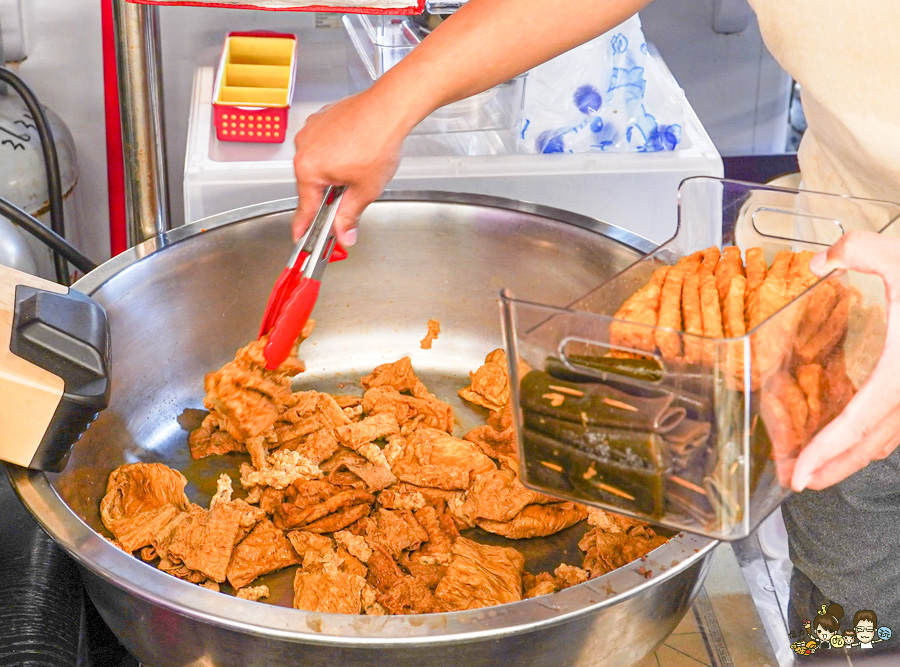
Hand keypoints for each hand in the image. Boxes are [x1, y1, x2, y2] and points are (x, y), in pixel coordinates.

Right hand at [291, 89, 411, 246]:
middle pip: (312, 183)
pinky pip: (324, 144)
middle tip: (349, 197)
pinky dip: (337, 152)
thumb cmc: (377, 142)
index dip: (304, 225)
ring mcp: (312, 130)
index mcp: (309, 168)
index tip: (299, 235)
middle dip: (329, 193)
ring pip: (319, 162)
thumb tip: (344, 233)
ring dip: (334, 172)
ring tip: (359, 169)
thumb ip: (350, 215)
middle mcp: (304, 147)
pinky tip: (356, 153)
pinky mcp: (322, 119)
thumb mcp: (365, 190)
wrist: (389, 108)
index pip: (305, 206)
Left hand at [791, 231, 899, 490]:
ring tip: (819, 467)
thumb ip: (857, 250)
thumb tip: (821, 260)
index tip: (799, 474)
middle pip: (869, 445)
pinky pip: (899, 423)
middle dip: (831, 469)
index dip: (824, 453)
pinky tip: (859, 437)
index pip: (855, 424)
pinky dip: (875, 437)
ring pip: (887, 439)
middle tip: (797, 483)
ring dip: (852, 456)